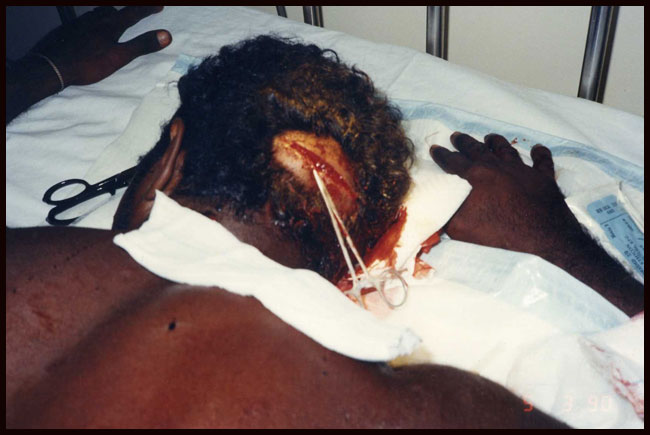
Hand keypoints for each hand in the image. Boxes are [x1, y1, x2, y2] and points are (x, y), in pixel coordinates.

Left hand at [30, 6, 170, 86]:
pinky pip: (84, 22)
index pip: (133, 13)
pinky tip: (89, 33)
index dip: (147, 9)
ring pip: (97, 14)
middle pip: (113, 10)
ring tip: (112, 21)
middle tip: (134, 14)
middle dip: (125, 12)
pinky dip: (92, 24)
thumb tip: (167, 35)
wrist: (52, 65)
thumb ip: (142, 45)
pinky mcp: (67, 30)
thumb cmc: (88, 63)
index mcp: (110, 26)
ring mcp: (79, 24)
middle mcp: (95, 20)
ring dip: (107, 16)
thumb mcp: (119, 57)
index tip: (159, 6)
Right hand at [430, 132, 580, 256]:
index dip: (443, 155)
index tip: (435, 148)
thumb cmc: (499, 230)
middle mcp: (498, 167)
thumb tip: (435, 208)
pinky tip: (538, 149)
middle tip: (457, 136)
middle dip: (465, 142)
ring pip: (507, 150)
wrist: (541, 234)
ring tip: (490, 137)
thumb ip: (446, 215)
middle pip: (477, 150)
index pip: (454, 162)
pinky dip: (541, 154)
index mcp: (476, 176)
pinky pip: (542, 162)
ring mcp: (522, 170)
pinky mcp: (543, 178)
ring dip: (497, 142)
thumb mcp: (461, 228)